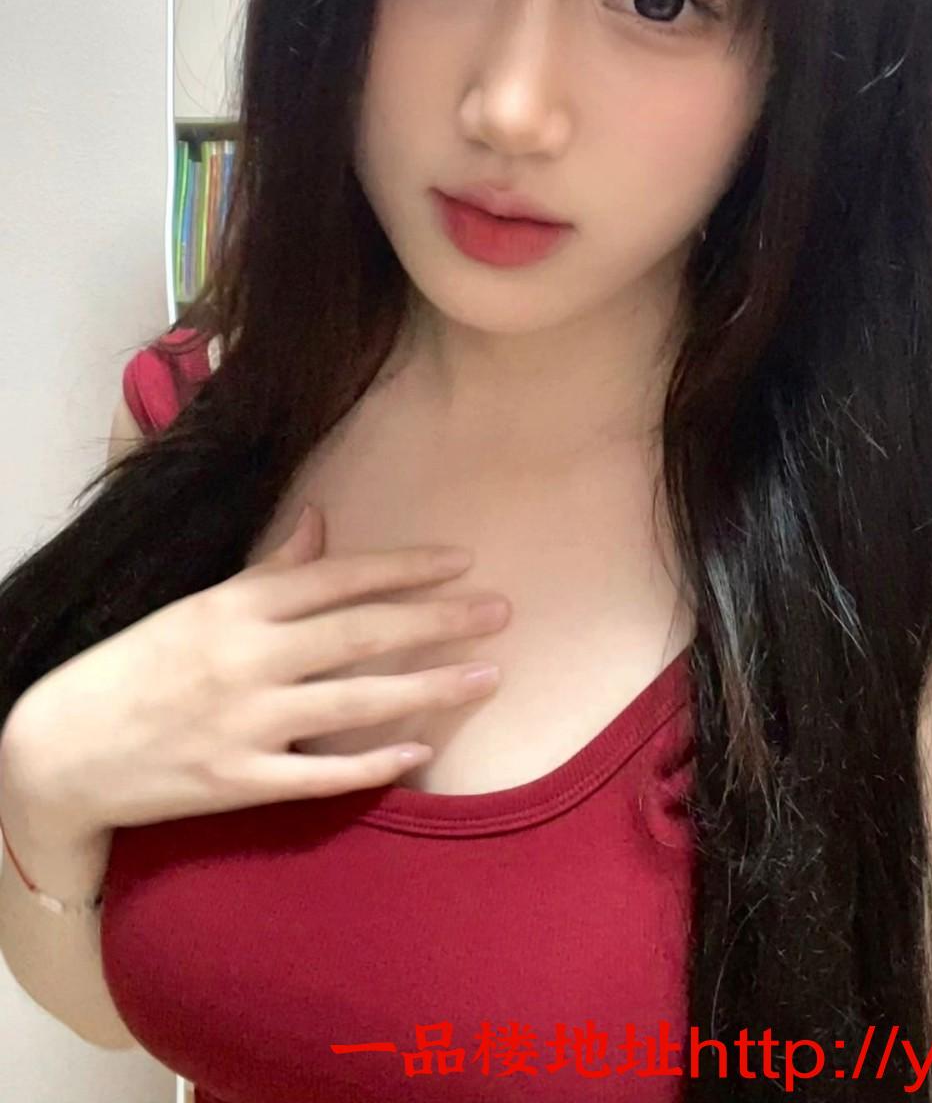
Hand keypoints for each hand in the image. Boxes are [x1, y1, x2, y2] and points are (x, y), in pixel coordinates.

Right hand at [2, 504, 509, 835]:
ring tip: (487, 675)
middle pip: (361, 634)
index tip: (462, 561)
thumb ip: (269, 570)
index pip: (338, 578)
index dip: (405, 567)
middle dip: (438, 621)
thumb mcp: (199, 605)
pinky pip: (319, 776)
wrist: (59, 749)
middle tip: (500, 611)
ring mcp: (243, 724)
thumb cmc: (135, 667)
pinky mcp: (236, 784)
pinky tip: (420, 753)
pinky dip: (371, 766)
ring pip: (355, 703)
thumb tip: (320, 519)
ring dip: (428, 688)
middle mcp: (246, 659)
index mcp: (236, 608)